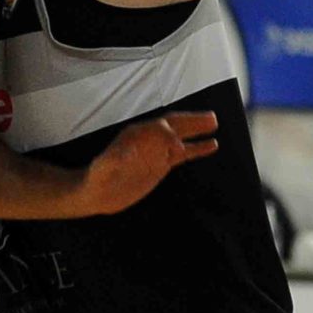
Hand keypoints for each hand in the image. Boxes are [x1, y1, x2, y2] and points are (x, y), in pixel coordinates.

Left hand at [83, 111, 218, 212]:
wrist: (97, 194)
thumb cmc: (97, 178)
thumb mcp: (103, 167)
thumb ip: (115, 159)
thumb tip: (128, 151)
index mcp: (135, 135)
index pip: (157, 129)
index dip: (168, 136)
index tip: (179, 148)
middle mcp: (148, 139)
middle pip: (173, 125)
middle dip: (191, 122)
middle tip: (211, 118)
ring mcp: (156, 151)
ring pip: (181, 137)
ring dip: (197, 130)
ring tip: (215, 124)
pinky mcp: (162, 164)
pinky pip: (183, 154)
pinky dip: (198, 149)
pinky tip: (212, 145)